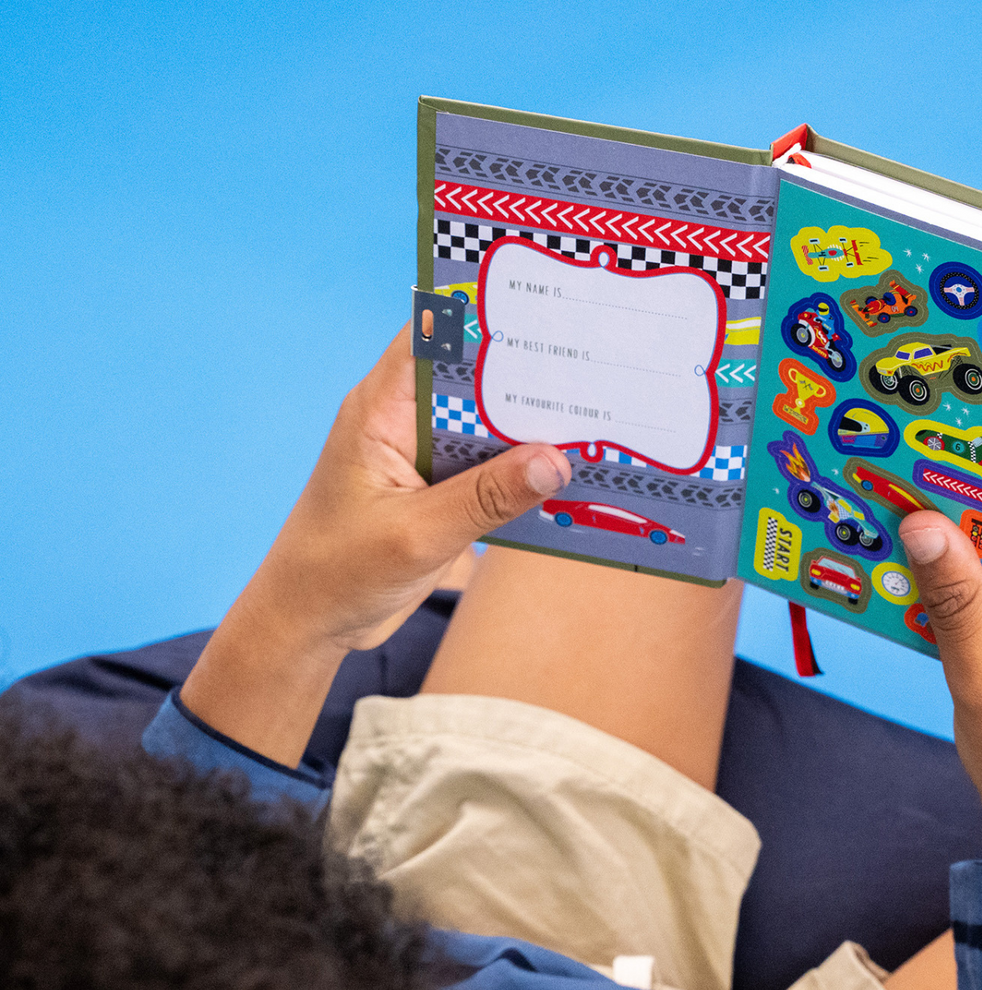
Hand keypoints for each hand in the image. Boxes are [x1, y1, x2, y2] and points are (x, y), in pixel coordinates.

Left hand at [179, 323, 570, 766]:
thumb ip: (485, 498)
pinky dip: (524, 468)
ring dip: (533, 424)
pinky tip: (569, 474)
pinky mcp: (439, 488)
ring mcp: (423, 454)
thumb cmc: (337, 573)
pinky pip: (490, 466)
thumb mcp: (417, 537)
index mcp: (381, 409)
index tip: (547, 304)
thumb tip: (556, 461)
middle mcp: (404, 419)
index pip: (434, 334)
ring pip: (488, 422)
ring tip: (599, 415)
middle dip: (528, 369)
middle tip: (597, 362)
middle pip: (473, 374)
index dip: (486, 312)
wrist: (310, 623)